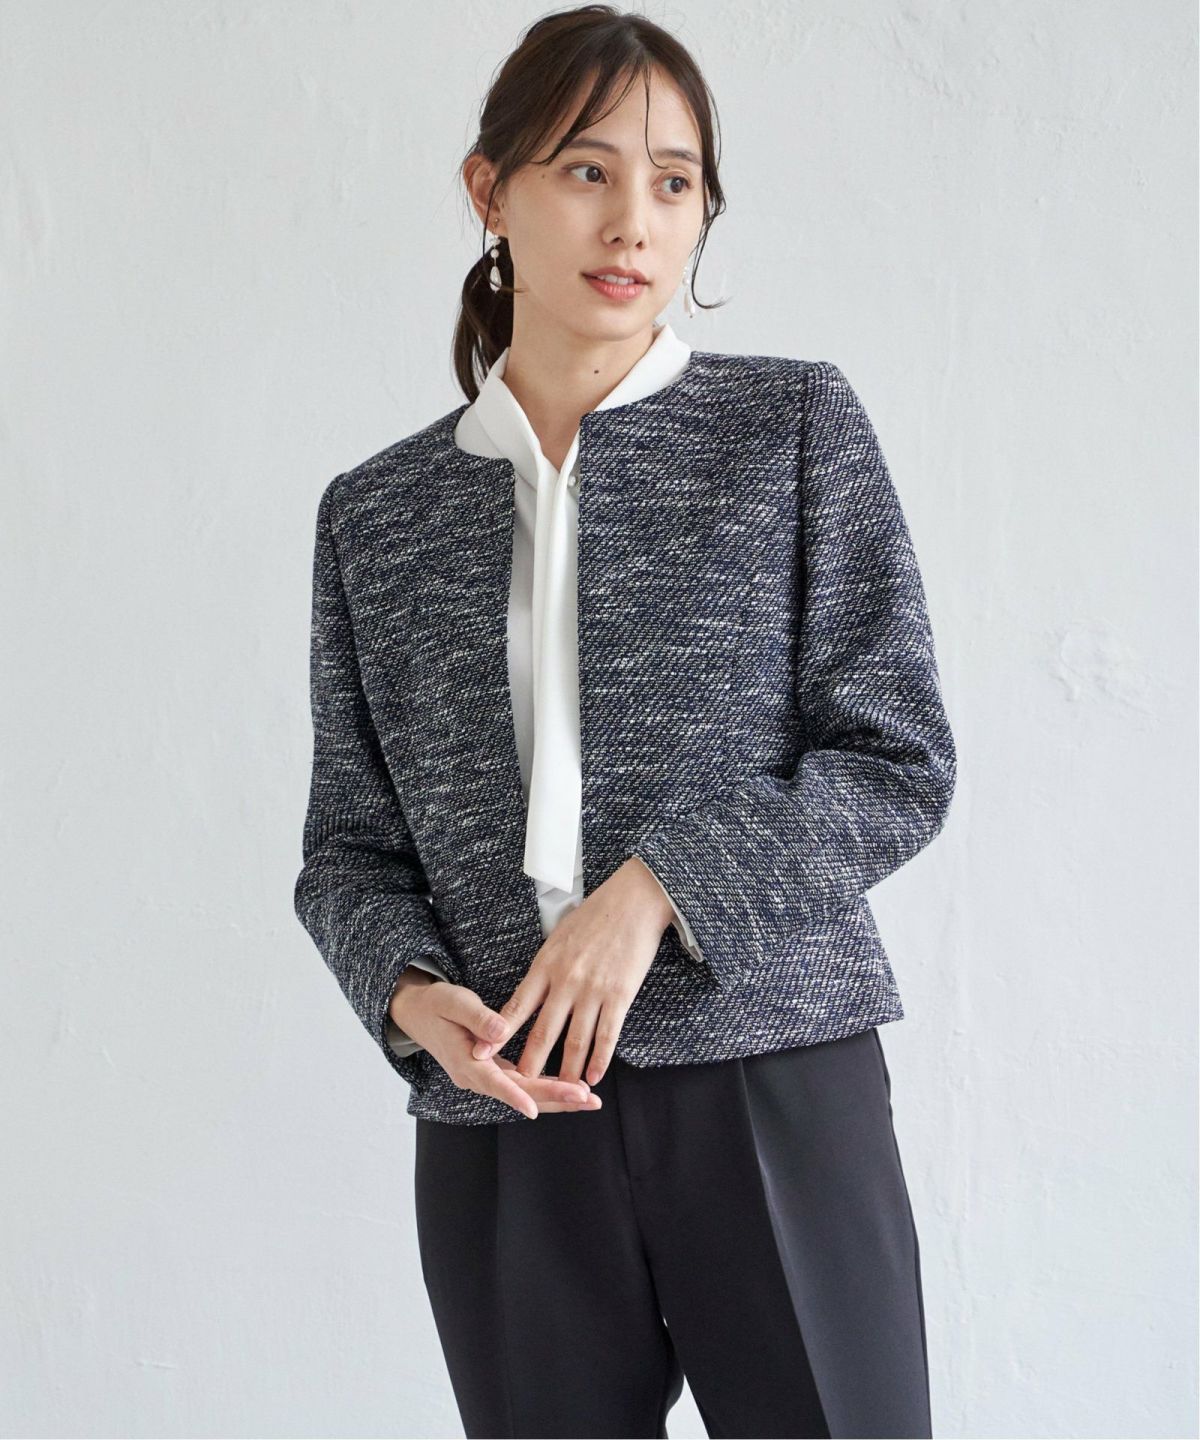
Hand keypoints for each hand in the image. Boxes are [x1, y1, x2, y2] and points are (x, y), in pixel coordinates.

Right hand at [389, 968, 600, 1120]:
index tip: (535, 1108)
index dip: (516, 1096)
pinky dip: (547, 1087)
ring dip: (557, 1097)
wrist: (418, 1013)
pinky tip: (570, 1089)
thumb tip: (501, 1032)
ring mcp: (486, 1076)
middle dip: (555, 1097)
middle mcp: (477, 1077)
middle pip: (520, 1093)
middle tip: (587, 1098)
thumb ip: (478, 1018)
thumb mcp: (454, 1003)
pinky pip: (524, 1084)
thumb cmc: (437, 1005)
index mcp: (466, 1063)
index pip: (495, 1083)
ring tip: (588, 1099)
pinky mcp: (494, 1071)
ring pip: (525, 1092)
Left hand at [469, 857, 674, 1087]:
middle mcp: (565, 981)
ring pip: (575, 1039)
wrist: (632, 901)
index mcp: (546, 965)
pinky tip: (594, 1075)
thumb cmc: (595, 915)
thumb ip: (545, 966)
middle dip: (529, 1061)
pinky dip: (600, 1059)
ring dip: (567, 1069)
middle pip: (543, 1031)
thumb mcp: (559, 936)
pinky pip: (607, 1035)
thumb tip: (532, 989)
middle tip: (518, 1084)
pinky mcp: (619, 995)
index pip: (517, 1006)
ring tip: (561, 1088)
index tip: (481, 1052)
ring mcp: (592, 990)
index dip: (499, 1032)